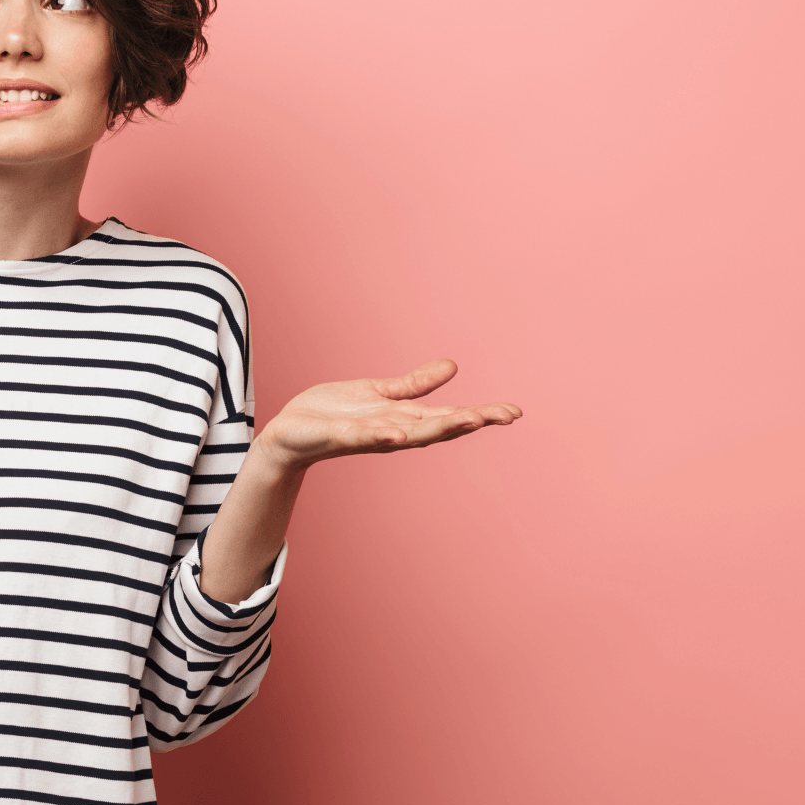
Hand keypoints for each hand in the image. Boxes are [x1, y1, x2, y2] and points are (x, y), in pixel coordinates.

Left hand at [257, 359, 520, 471]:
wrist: (289, 433)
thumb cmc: (332, 415)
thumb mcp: (380, 393)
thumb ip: (414, 385)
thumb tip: (452, 367)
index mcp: (404, 419)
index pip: (449, 415)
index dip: (481, 414)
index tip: (514, 412)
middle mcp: (392, 431)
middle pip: (437, 427)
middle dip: (469, 421)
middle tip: (502, 417)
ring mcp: (368, 435)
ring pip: (408, 434)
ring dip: (437, 429)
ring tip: (468, 421)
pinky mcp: (339, 436)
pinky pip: (364, 436)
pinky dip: (381, 435)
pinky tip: (398, 432)